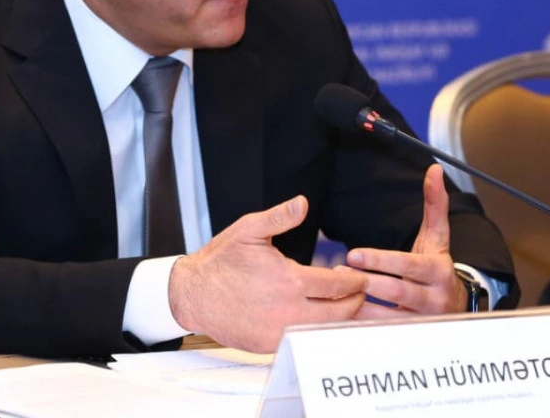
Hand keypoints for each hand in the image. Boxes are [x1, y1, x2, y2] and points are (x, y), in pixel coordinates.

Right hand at [169, 195, 368, 352]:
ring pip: (323, 330)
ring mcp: (279, 332)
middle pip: (339, 313)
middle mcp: (288, 311)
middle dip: (354, 302)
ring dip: (338, 318)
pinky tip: (314, 317)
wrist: (192, 294)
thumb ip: (280, 217)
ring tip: (340, 304)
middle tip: (358, 292)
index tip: (358, 277)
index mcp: (289, 280)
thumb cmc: (220, 261)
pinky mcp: (269, 346)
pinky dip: (314, 331)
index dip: (353, 281)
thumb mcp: (249, 230)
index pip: (337, 286)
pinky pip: (302, 340)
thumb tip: (302, 203)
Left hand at [343, 164, 465, 317]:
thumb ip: (434, 205)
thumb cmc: (437, 266)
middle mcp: (435, 298)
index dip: (381, 260)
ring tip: (336, 292)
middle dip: (367, 281)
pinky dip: (362, 325)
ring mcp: (424, 321)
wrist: (456, 305)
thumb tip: (433, 169)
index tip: (353, 254)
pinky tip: (341, 314)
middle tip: (338, 273)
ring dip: (360, 305)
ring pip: (389, 316)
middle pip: (398, 291)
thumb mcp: (437, 237)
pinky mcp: (411, 336)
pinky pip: (384, 332)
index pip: (408, 265)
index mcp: (438, 271)